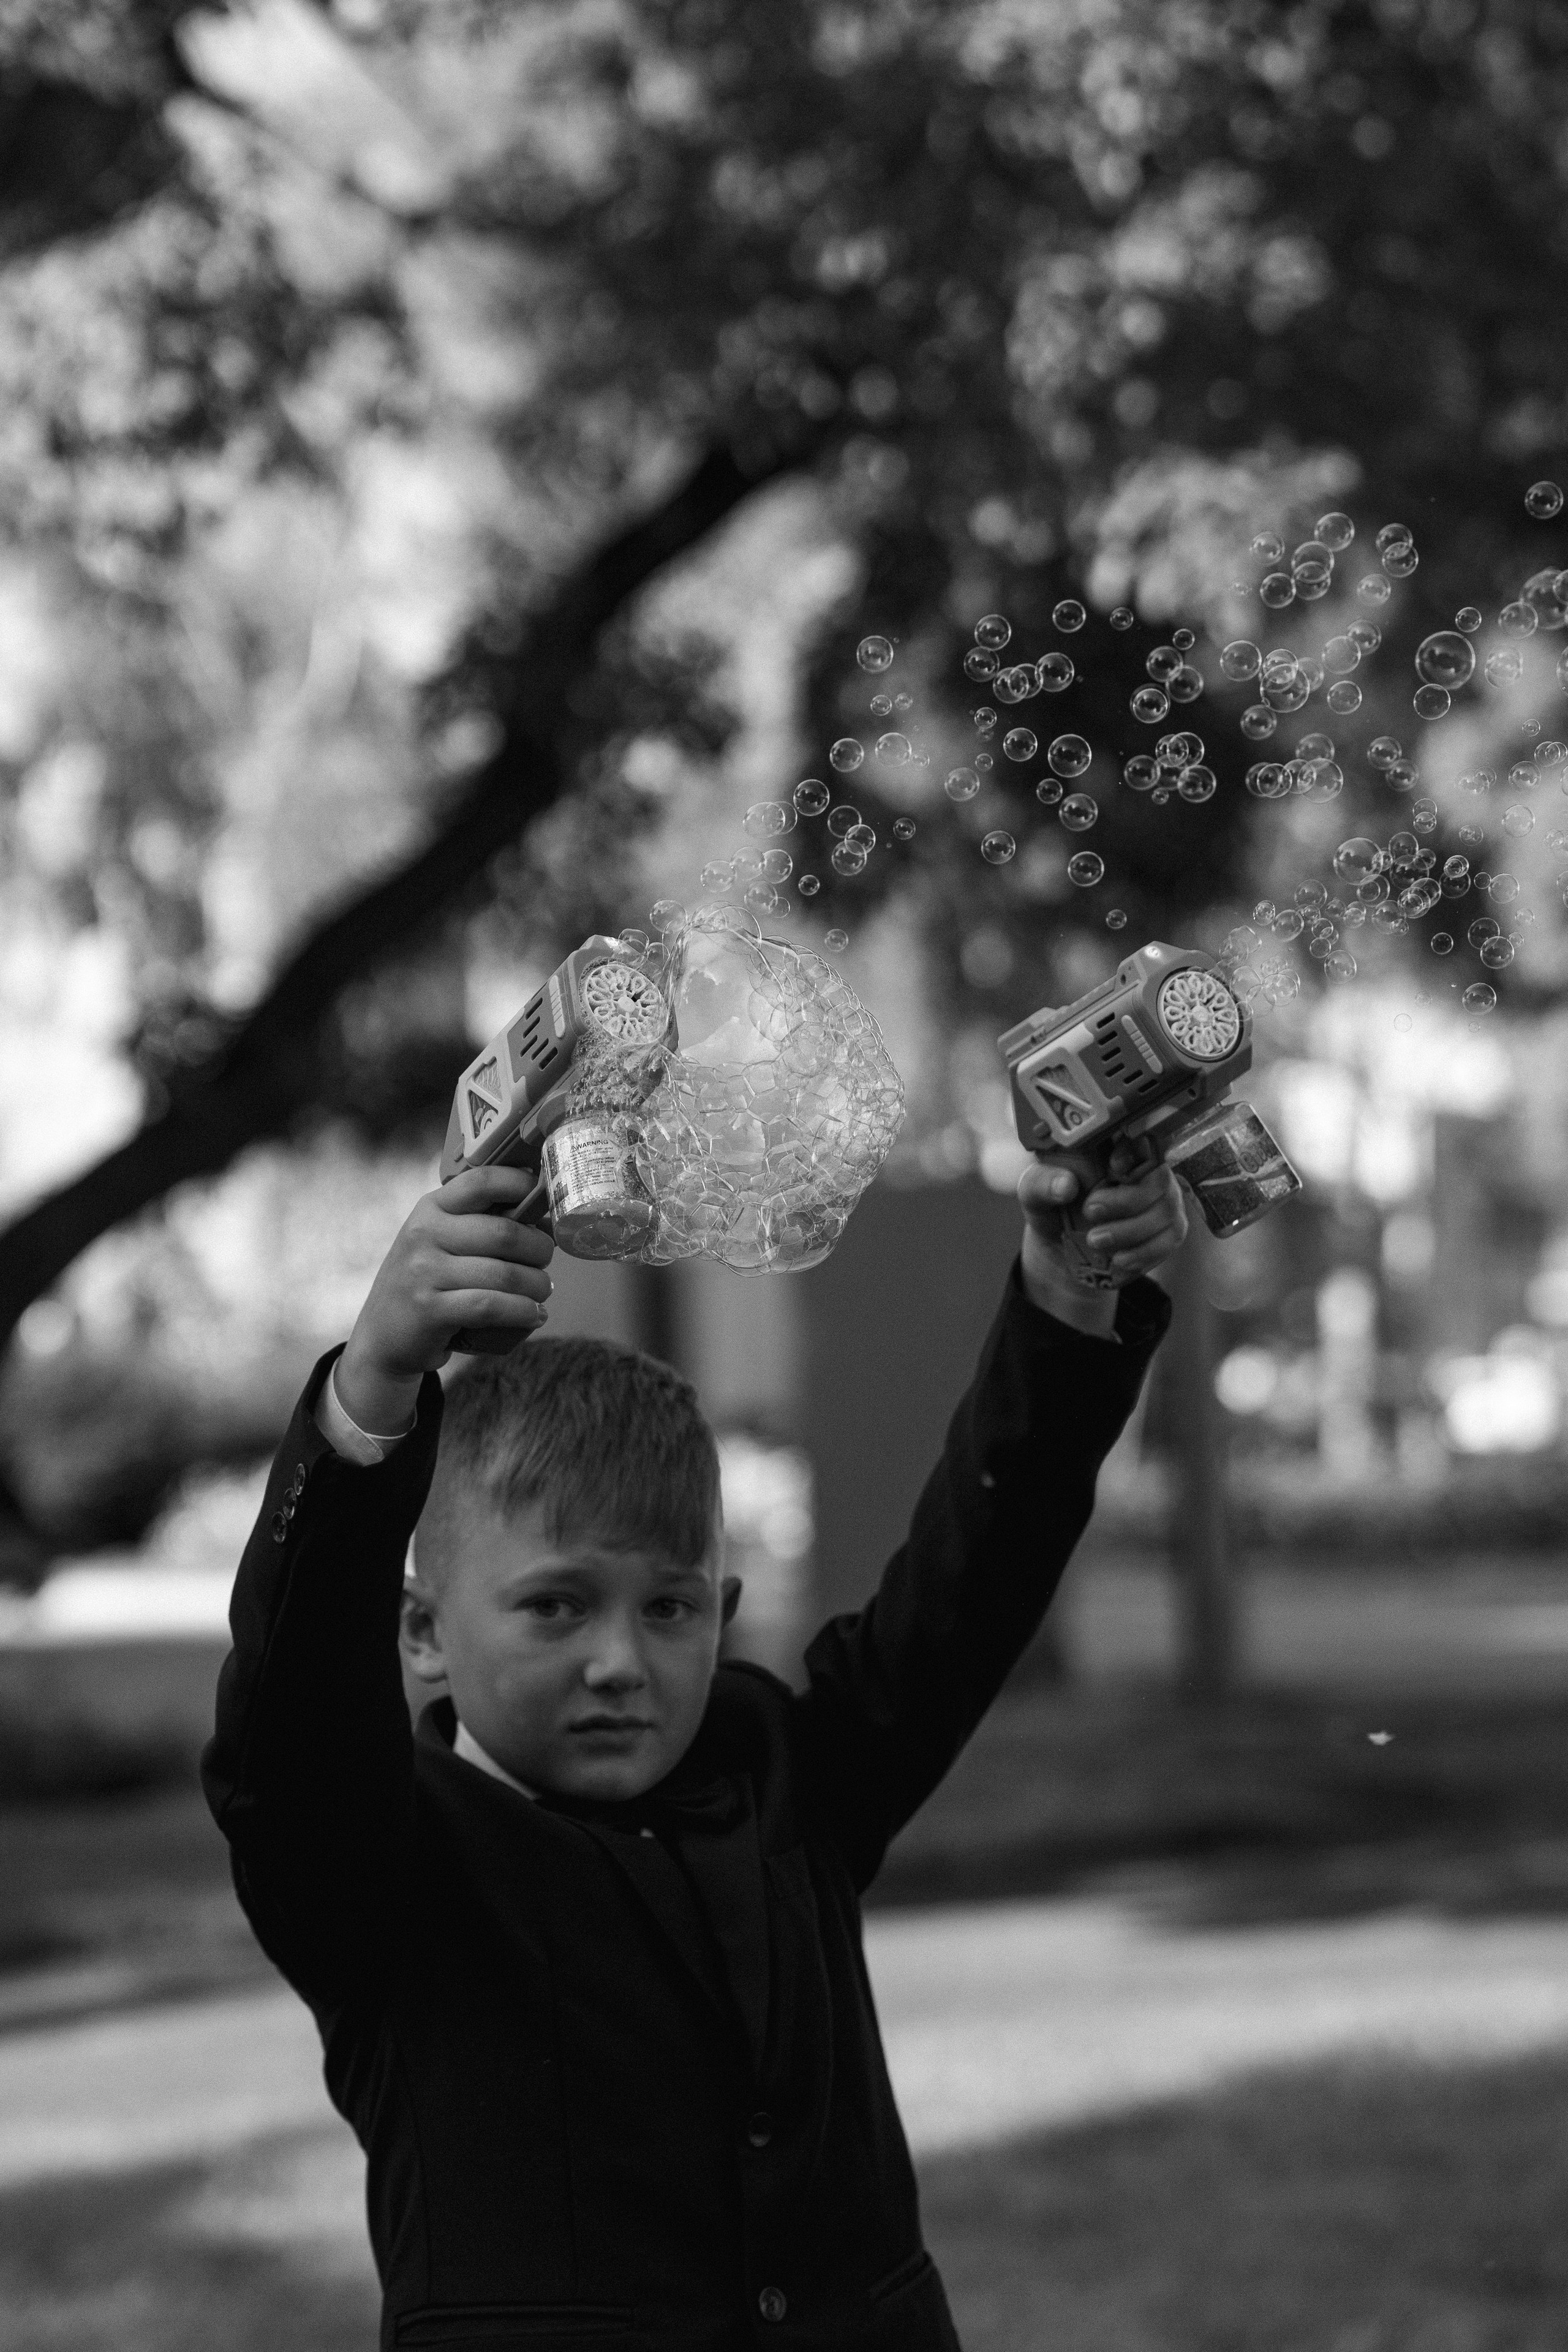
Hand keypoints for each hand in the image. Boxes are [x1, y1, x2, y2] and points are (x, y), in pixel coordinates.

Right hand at [335, 1168, 554, 1430]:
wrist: (382, 1336)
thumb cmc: (426, 1283)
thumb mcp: (440, 1242)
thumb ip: (480, 1225)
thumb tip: (545, 1219)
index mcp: (431, 1209)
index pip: (481, 1181)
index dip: (521, 1185)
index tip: (545, 1198)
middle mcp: (424, 1234)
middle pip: (504, 1233)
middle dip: (540, 1248)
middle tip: (546, 1261)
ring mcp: (424, 1273)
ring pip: (504, 1274)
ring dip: (537, 1285)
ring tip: (543, 1291)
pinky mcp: (430, 1310)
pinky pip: (491, 1306)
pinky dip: (523, 1312)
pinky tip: (535, 1315)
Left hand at [1018, 1139, 1187, 1330]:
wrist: (1061, 1246)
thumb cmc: (1053, 1207)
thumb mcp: (1035, 1194)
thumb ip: (1042, 1183)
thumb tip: (1066, 1185)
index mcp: (1117, 1150)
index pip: (1143, 1140)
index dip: (1136, 1153)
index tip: (1113, 1169)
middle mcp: (1148, 1172)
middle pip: (1158, 1181)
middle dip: (1126, 1201)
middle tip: (1091, 1211)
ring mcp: (1164, 1201)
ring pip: (1166, 1213)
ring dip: (1131, 1231)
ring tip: (1096, 1240)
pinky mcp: (1169, 1231)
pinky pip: (1170, 1240)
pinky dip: (1144, 1252)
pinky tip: (1120, 1259)